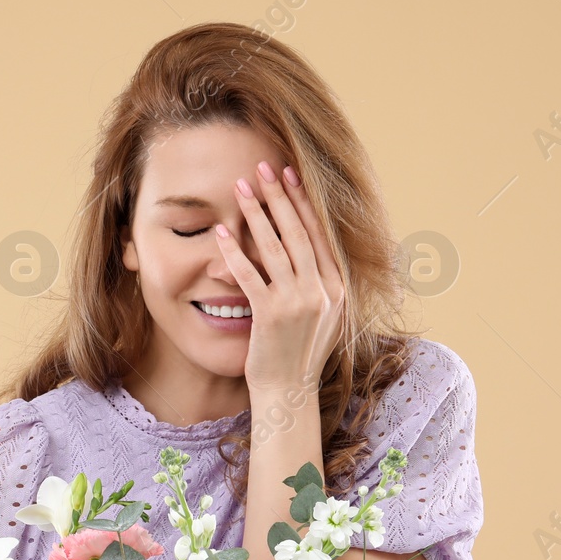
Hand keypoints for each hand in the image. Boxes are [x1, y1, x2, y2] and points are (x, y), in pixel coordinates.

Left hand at [215, 160, 346, 395]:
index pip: (319, 235)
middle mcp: (322, 292)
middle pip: (298, 233)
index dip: (304, 202)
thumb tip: (308, 250)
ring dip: (256, 213)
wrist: (289, 393)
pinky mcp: (271, 316)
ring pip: (274, 247)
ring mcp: (297, 304)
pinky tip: (223, 232)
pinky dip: (235, 251)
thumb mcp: (323, 316)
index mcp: (337, 289)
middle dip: (279, 196)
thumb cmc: (300, 354)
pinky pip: (249, 275)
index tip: (291, 176)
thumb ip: (320, 283)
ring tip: (241, 187)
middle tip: (264, 166)